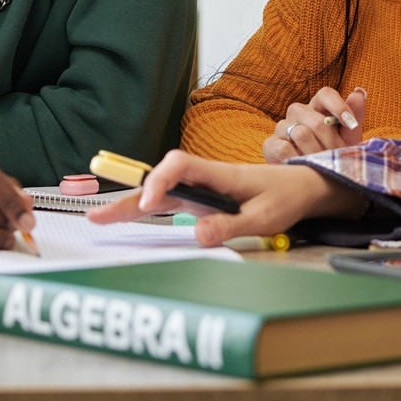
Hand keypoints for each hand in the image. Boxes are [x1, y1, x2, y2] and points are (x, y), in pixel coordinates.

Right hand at [86, 149, 366, 246]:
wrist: (303, 186)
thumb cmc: (285, 196)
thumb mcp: (264, 216)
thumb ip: (230, 225)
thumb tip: (197, 234)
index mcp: (219, 174)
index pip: (179, 166)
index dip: (160, 181)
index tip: (151, 202)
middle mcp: (205, 178)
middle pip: (160, 182)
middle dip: (129, 197)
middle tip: (98, 216)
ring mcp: (202, 189)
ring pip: (161, 193)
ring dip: (133, 204)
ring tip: (101, 219)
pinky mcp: (204, 199)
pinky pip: (171, 201)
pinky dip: (149, 208)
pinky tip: (131, 215)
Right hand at [263, 86, 366, 162]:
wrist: (311, 179)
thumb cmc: (333, 154)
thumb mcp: (348, 138)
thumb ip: (355, 116)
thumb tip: (359, 92)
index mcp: (318, 106)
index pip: (325, 94)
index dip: (338, 106)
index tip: (351, 124)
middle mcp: (298, 112)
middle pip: (316, 121)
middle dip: (332, 142)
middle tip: (338, 157)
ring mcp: (282, 126)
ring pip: (301, 134)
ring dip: (317, 153)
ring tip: (323, 164)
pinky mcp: (270, 144)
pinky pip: (284, 148)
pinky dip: (299, 160)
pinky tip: (304, 166)